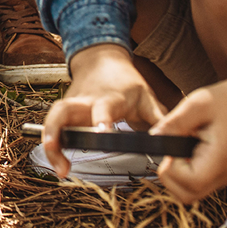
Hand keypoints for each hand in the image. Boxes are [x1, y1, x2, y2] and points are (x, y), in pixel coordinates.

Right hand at [40, 44, 164, 178]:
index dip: (101, 121)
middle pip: (63, 112)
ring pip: (53, 118)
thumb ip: (160, 119)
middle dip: (57, 133)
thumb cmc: (125, 81)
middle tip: (62, 162)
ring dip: (50, 141)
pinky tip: (59, 161)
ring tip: (60, 168)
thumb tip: (176, 141)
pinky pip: (54, 124)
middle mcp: (85, 100)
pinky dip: (52, 142)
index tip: (103, 135)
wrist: (101, 59)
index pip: (102, 108)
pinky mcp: (66, 109)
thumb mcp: (147, 96)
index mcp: (109, 97)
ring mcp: (72, 103)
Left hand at [153, 78, 226, 202]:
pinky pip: (201, 181)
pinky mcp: (223, 170)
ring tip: (178, 147)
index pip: (190, 182)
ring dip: (178, 174)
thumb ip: (175, 122)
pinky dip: (188, 171)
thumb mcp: (199, 103)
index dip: (172, 168)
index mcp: (221, 157)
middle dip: (170, 175)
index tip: (168, 148)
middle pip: (189, 194)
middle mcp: (226, 172)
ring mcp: (226, 174)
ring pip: (194, 191)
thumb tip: (154, 136)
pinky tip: (187, 148)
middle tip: (169, 150)